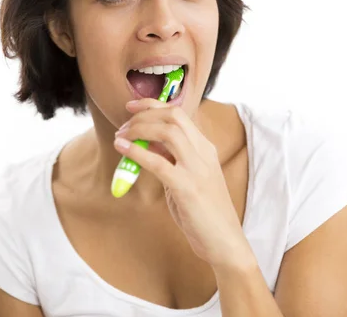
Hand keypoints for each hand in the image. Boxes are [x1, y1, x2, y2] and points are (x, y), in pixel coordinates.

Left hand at [114, 97, 251, 269]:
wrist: (225, 241)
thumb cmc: (203, 211)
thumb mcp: (187, 177)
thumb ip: (170, 159)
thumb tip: (144, 144)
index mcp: (205, 147)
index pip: (178, 113)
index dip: (152, 105)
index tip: (131, 106)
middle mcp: (203, 152)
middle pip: (173, 116)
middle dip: (143, 115)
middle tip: (123, 126)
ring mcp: (197, 169)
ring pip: (168, 132)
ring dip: (139, 129)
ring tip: (121, 136)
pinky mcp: (188, 188)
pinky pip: (159, 163)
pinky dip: (137, 152)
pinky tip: (122, 149)